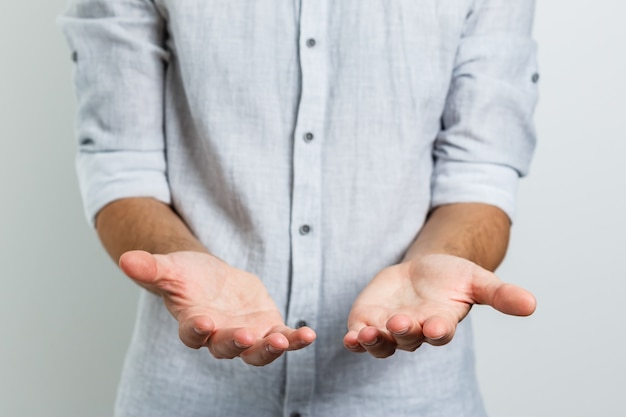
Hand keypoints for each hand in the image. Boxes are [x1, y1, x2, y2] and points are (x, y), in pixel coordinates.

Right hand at [119, 250, 315, 365]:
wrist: (211, 279)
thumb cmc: (187, 276)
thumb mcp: (170, 267)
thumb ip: (150, 268)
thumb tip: (125, 259)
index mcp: (193, 323)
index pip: (192, 333)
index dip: (197, 330)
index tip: (205, 322)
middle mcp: (219, 336)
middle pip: (227, 346)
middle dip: (237, 343)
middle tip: (247, 336)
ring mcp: (245, 335)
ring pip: (257, 351)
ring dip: (270, 348)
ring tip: (284, 340)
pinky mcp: (267, 328)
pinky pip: (282, 338)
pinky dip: (295, 339)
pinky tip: (309, 334)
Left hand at [343, 254, 535, 357]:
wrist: (422, 271)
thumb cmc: (451, 277)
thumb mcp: (477, 279)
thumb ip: (500, 293)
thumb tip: (532, 304)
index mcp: (441, 322)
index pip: (440, 332)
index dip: (437, 330)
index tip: (436, 327)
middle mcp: (415, 331)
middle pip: (409, 338)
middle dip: (404, 332)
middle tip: (401, 323)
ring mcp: (389, 329)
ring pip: (382, 344)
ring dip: (374, 341)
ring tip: (366, 334)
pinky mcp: (369, 322)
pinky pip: (360, 337)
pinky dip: (354, 339)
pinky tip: (349, 337)